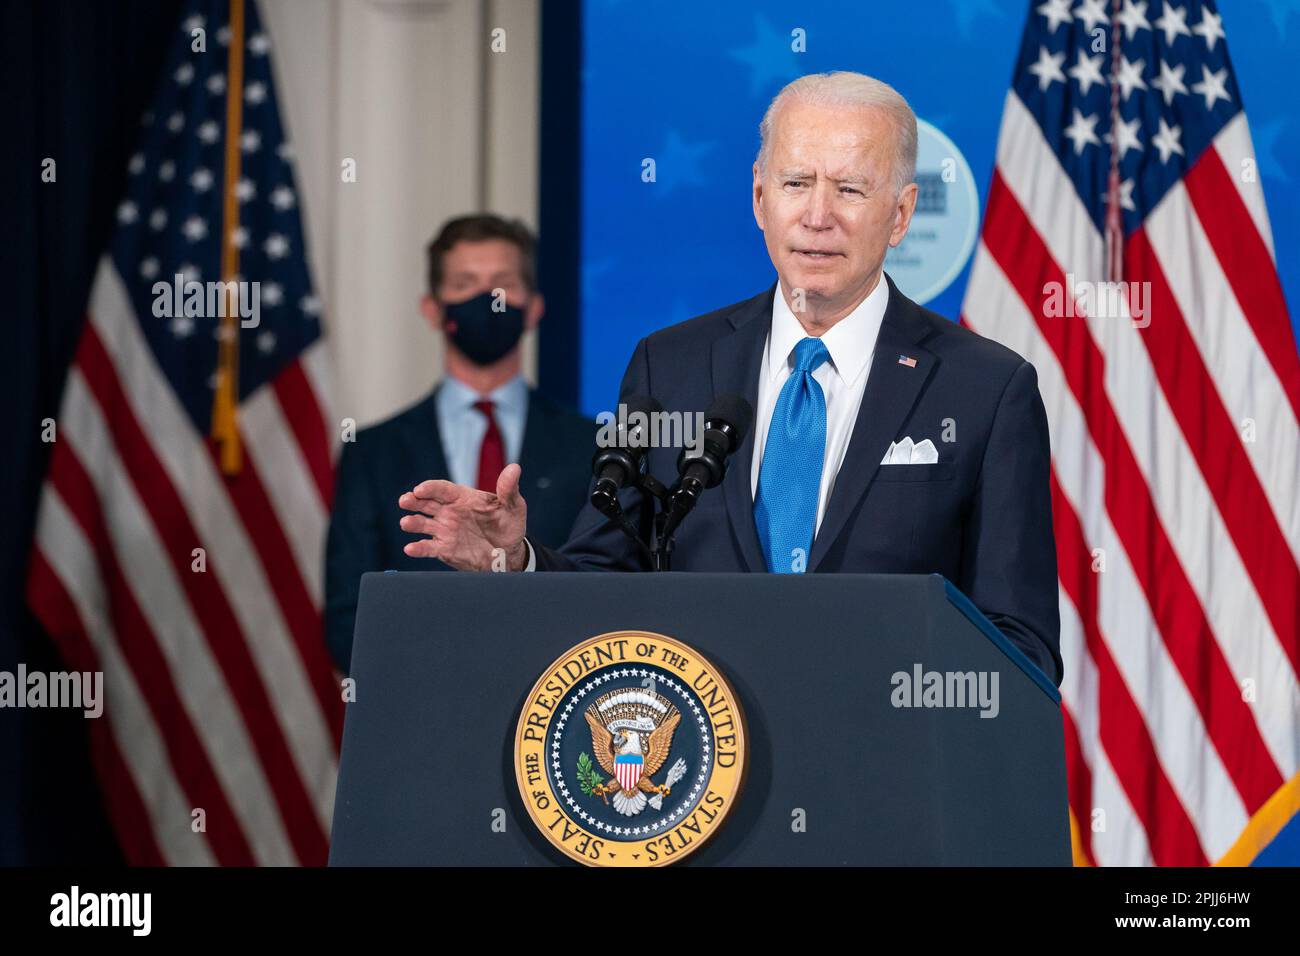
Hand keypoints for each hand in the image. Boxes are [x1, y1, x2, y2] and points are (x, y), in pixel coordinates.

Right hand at [398, 463, 528, 570]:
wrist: (509, 554)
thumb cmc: (509, 525)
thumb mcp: (513, 506)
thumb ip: (509, 489)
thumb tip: (514, 468)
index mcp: (462, 497)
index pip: (442, 489)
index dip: (430, 488)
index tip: (420, 489)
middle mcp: (449, 512)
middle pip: (426, 503)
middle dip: (413, 500)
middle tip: (405, 500)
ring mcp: (445, 530)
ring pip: (422, 524)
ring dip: (412, 523)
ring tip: (406, 523)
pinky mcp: (444, 549)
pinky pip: (428, 547)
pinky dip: (418, 548)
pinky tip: (410, 548)